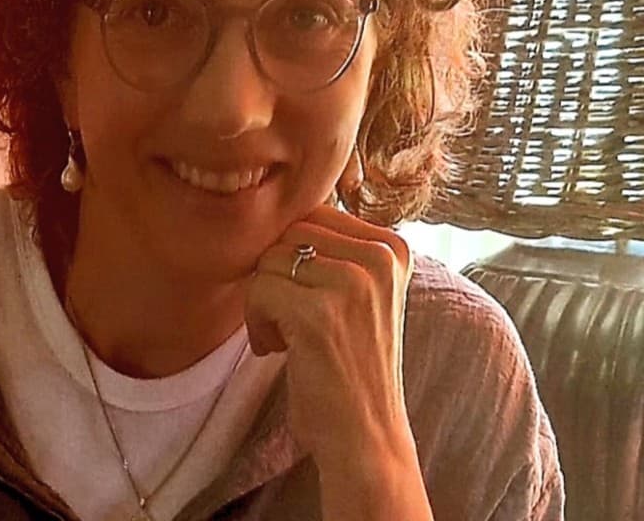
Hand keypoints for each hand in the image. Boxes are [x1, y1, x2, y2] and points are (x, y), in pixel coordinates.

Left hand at [245, 205, 431, 518]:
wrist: (366, 438)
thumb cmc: (353, 364)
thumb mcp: (361, 293)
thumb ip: (334, 249)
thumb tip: (276, 211)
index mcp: (392, 247)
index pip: (312, 214)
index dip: (293, 255)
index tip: (305, 296)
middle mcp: (379, 257)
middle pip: (288, 233)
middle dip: (276, 274)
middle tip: (288, 318)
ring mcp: (352, 283)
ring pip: (268, 259)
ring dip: (263, 300)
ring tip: (285, 336)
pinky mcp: (319, 313)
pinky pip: (258, 289)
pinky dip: (256, 321)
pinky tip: (277, 349)